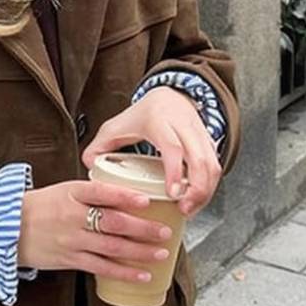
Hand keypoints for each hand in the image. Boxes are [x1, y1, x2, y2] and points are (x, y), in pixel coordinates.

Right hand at [17, 179, 174, 281]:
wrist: (7, 227)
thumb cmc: (41, 206)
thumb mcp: (65, 190)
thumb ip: (94, 193)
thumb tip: (129, 195)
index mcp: (71, 193)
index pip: (101, 192)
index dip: (125, 196)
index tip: (146, 200)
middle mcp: (72, 216)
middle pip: (113, 222)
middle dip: (143, 228)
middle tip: (165, 231)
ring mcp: (71, 239)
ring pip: (111, 247)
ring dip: (140, 252)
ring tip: (161, 253)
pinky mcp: (69, 259)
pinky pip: (101, 267)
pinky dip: (124, 272)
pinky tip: (141, 275)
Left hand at [79, 88, 221, 218]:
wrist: (170, 96)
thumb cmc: (142, 115)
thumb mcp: (116, 126)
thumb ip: (99, 146)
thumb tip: (89, 165)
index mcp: (160, 121)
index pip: (173, 147)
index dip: (175, 171)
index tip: (173, 193)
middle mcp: (184, 126)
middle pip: (200, 158)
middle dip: (197, 188)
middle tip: (184, 209)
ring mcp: (200, 134)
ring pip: (213, 164)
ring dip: (206, 190)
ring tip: (190, 209)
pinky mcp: (210, 143)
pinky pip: (216, 166)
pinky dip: (210, 186)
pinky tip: (197, 200)